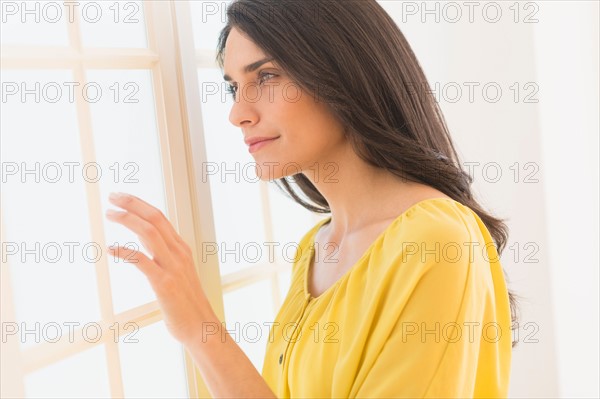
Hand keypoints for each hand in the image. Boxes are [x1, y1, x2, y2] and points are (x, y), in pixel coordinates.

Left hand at [105, 192, 211, 344]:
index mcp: (181, 249)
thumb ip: (165, 257)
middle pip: (154, 218)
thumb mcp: (179, 273)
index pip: (160, 217)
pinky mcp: (164, 283)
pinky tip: (111, 249)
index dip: (139, 204)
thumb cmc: (187, 303)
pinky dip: (125, 251)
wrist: (201, 327)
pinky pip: (142, 261)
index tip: (121, 197)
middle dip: (132, 203)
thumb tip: (146, 245)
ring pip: (149, 233)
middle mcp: (178, 253)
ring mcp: (173, 267)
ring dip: (128, 220)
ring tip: (110, 214)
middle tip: (112, 196)